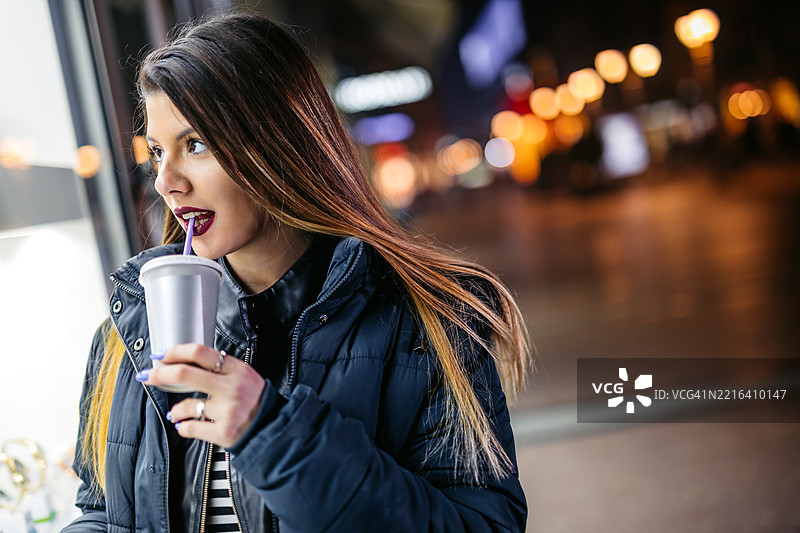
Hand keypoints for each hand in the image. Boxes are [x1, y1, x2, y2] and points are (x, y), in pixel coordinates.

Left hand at [136, 344, 265, 447]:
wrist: (272, 427)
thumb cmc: (255, 400)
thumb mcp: (245, 375)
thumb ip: (220, 367)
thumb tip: (185, 362)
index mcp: (237, 370)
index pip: (200, 353)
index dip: (174, 352)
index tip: (161, 355)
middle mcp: (232, 388)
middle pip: (186, 374)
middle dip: (160, 374)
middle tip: (148, 376)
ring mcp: (228, 411)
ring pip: (186, 405)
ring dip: (176, 409)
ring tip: (177, 412)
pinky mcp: (224, 432)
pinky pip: (190, 427)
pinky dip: (183, 426)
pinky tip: (185, 425)